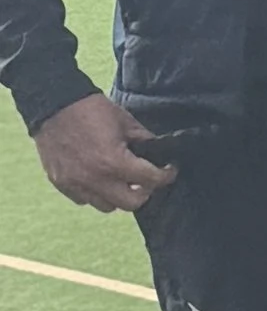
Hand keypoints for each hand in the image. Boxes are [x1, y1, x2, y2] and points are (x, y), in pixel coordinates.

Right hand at [36, 92, 176, 214]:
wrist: (53, 104)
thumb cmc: (91, 110)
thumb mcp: (126, 121)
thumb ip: (144, 140)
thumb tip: (158, 152)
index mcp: (114, 162)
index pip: (151, 180)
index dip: (166, 175)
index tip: (169, 170)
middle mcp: (95, 179)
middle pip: (131, 204)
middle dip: (144, 192)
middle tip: (146, 180)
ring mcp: (76, 184)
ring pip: (107, 206)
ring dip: (118, 196)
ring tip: (120, 180)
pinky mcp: (61, 184)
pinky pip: (85, 200)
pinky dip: (95, 193)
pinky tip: (98, 179)